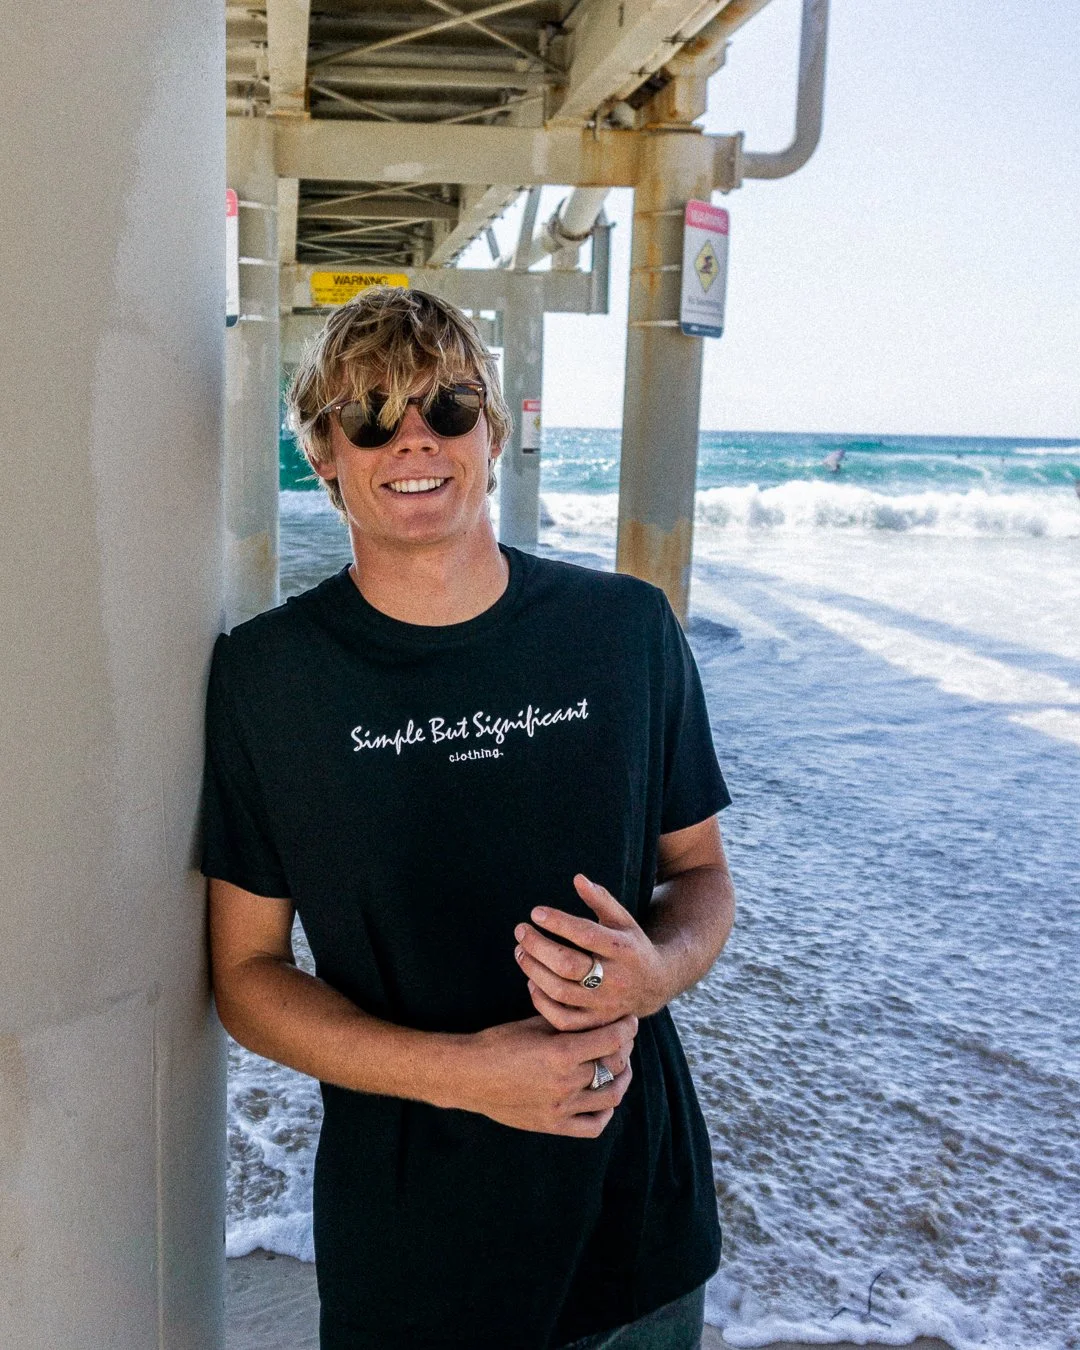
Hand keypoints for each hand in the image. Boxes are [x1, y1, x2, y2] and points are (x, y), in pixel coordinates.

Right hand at [456, 1013, 636, 1137]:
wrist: (469, 1074)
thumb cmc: (499, 1043)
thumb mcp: (535, 1024)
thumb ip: (568, 1024)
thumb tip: (597, 1018)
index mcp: (562, 1053)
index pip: (612, 1040)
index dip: (627, 1028)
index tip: (630, 1021)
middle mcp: (566, 1082)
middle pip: (614, 1066)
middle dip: (624, 1049)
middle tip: (623, 1039)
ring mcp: (561, 1108)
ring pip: (610, 1096)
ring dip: (621, 1079)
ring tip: (619, 1067)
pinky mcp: (553, 1125)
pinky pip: (593, 1126)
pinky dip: (605, 1112)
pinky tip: (603, 1097)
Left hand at [514, 874, 669, 1030]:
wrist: (654, 986)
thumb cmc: (631, 946)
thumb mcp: (623, 920)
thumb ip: (601, 899)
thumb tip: (578, 878)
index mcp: (623, 949)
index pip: (586, 935)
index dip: (558, 922)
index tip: (535, 912)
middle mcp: (615, 979)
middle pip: (568, 965)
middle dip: (538, 946)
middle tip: (520, 931)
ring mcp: (605, 1004)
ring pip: (560, 991)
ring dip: (533, 970)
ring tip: (520, 951)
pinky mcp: (595, 1023)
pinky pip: (562, 1019)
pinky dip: (541, 1002)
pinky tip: (532, 982)